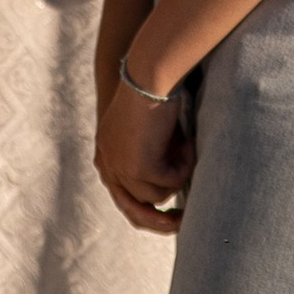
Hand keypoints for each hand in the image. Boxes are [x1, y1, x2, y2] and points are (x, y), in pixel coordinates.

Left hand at [94, 69, 191, 234]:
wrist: (148, 73)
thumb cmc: (154, 91)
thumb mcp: (149, 130)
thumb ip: (151, 155)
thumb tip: (171, 189)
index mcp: (106, 155)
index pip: (122, 197)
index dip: (145, 213)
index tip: (170, 217)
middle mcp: (107, 164)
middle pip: (135, 209)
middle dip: (161, 220)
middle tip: (183, 220)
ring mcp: (120, 168)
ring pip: (157, 196)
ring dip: (177, 175)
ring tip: (186, 145)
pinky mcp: (138, 167)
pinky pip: (171, 183)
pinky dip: (184, 165)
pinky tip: (187, 142)